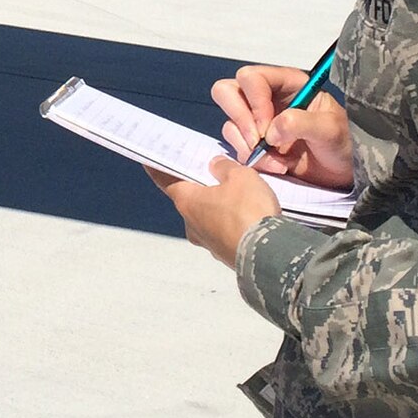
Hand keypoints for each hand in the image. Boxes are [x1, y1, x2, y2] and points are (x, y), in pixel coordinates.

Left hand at [149, 157, 282, 265]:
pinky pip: (225, 233)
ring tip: (240, 196)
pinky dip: (232, 223)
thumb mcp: (240, 176)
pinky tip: (249, 216)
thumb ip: (225, 167)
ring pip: (209, 219)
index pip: (166, 181)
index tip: (148, 163)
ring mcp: (208, 243)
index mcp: (187, 202)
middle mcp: (192, 225)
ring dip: (219, 208)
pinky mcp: (226, 255)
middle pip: (191, 201)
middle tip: (213, 175)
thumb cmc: (248, 211)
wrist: (268, 254)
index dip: (159, 170)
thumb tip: (215, 166)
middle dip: (200, 189)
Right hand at [212, 64, 352, 188]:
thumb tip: (270, 131)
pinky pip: (236, 147)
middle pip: (227, 91)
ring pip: (230, 123)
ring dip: (247, 146)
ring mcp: (257, 122)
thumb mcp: (330, 129)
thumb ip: (301, 122)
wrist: (344, 174)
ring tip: (276, 163)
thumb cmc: (344, 144)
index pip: (252, 78)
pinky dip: (252, 160)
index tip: (266, 128)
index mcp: (287, 84)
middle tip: (257, 142)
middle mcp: (267, 98)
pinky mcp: (254, 145)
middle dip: (239, 119)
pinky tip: (277, 168)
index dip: (254, 101)